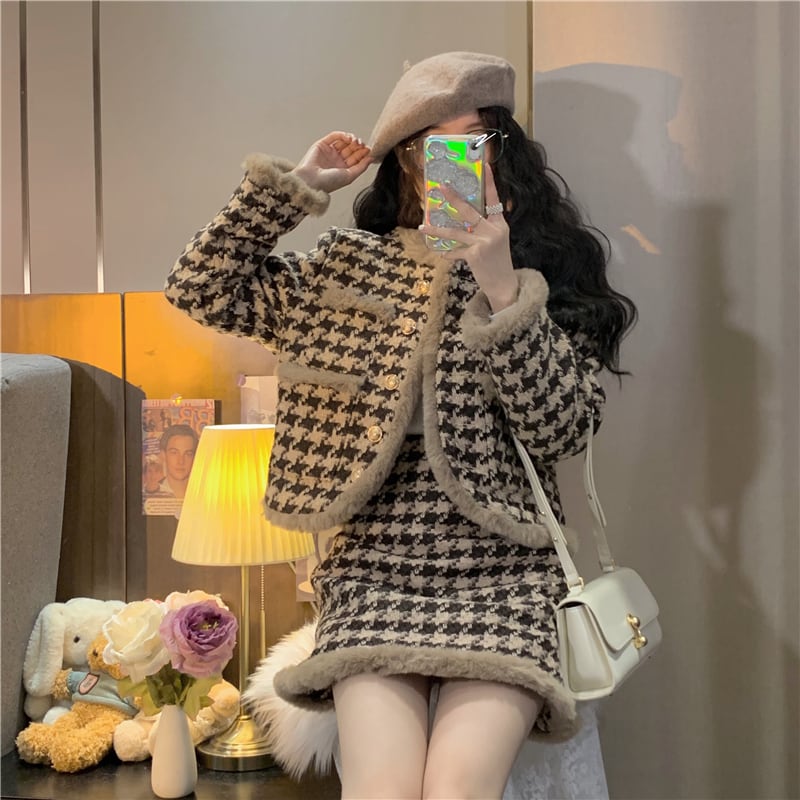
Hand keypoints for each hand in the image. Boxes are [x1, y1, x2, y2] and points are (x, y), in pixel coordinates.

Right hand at [291, 131, 371, 192]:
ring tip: (356, 141)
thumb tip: (371, 158)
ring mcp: (329, 152)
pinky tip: (348, 138)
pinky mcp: (322, 144)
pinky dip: (342, 135)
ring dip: (352, 139)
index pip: (356, 158)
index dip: (363, 153)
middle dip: (358, 146)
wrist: (311, 180)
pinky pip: (334, 136)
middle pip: (351, 149)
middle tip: (362, 145)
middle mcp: (336, 160)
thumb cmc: (328, 182)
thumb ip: (362, 167)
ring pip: (344, 141)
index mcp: (343, 169)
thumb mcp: (350, 176)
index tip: (369, 150)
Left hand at [418, 164, 518, 312]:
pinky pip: (455, 251)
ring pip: (455, 232)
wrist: (504, 286)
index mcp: (500, 224)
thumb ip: (486, 228)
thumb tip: (468, 217)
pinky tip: (442, 253)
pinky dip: (448, 253)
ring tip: (422, 228)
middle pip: (470, 211)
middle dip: (454, 198)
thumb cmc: (498, 262)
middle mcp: (493, 231)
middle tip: (442, 187)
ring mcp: (483, 242)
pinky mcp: (474, 255)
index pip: (495, 199)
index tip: (486, 165)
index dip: (490, 183)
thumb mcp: (498, 241)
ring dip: (436, 231)